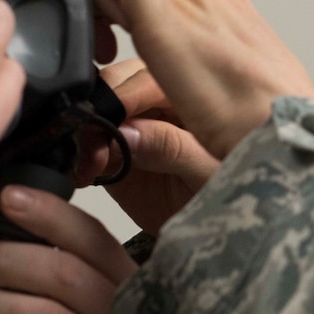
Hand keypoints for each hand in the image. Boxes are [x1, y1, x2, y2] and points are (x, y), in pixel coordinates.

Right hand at [77, 59, 220, 232]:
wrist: (217, 234)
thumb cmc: (234, 196)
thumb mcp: (211, 174)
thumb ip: (175, 149)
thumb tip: (131, 133)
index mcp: (194, 95)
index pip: (151, 79)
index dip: (124, 95)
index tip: (108, 118)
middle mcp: (162, 103)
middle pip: (117, 85)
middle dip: (100, 111)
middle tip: (94, 147)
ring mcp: (136, 125)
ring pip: (97, 109)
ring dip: (86, 132)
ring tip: (89, 165)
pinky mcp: (115, 151)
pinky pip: (88, 141)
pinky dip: (79, 153)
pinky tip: (83, 172)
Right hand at [86, 0, 313, 158]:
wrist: (305, 136)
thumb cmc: (256, 139)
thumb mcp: (196, 155)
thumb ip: (149, 134)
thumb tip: (117, 129)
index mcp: (180, 24)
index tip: (88, 34)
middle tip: (102, 44)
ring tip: (131, 48)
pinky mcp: (237, 5)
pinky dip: (164, 4)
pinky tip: (168, 48)